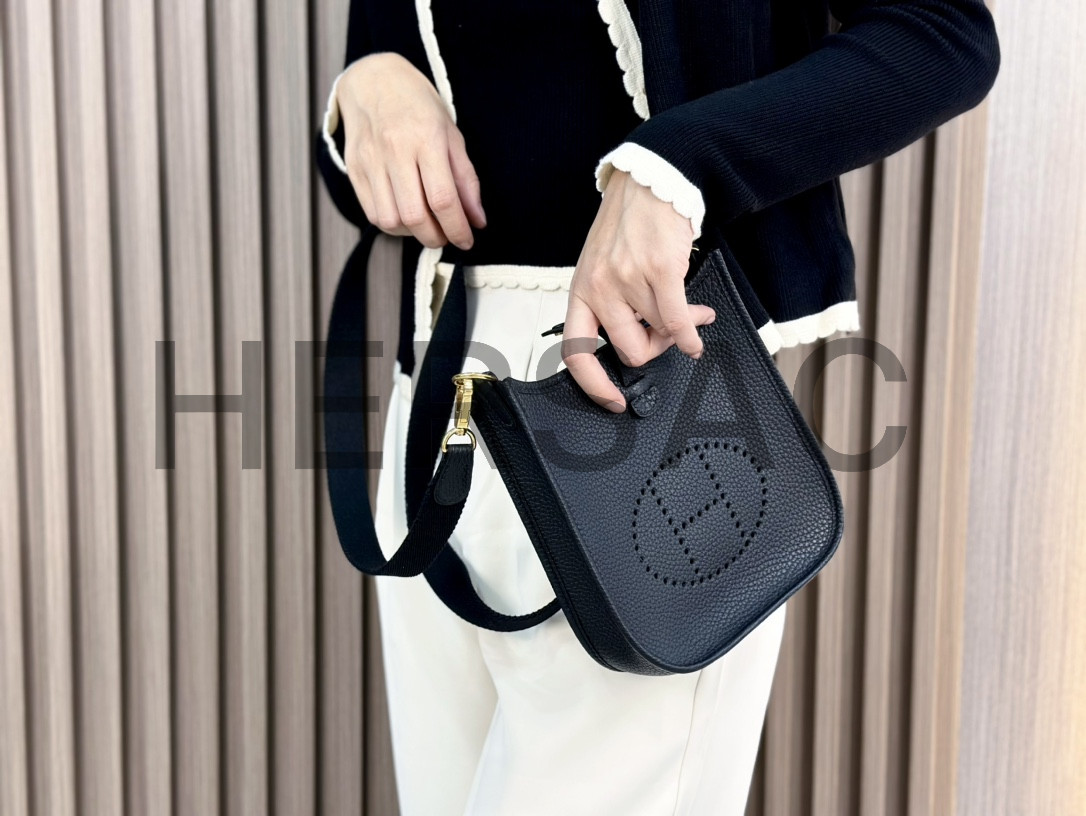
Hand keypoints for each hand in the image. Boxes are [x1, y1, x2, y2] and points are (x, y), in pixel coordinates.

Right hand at [336, 52, 485, 248]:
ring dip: (413, 233)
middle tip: (447, 236)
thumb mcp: (452, 135)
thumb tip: (477, 220)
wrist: (374, 80)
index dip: (457, 228)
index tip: (466, 240)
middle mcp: (395, 150)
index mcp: (426, 138)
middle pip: (415, 216)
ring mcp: (370, 161)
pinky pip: (373, 214)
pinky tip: (406, 216)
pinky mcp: (354, 169)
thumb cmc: (419, 107)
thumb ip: (466, 180)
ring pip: (391, 220)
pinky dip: (394, 225)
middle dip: (436, 237)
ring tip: (426, 224)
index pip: (443, 199)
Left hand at [563, 170, 714, 411]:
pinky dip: (692, 333)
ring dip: (679, 327)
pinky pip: (679, 321)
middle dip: (653, 350)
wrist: (650, 182)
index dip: (594, 385)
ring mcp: (628, 280)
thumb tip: (645, 342)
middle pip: (629, 351)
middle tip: (665, 337)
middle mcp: (600, 288)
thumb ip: (614, 306)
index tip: (612, 400)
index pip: (577, 353)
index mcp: (581, 292)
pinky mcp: (659, 271)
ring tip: (690, 312)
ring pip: (660, 333)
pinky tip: (699, 328)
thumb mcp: (602, 268)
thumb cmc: (626, 225)